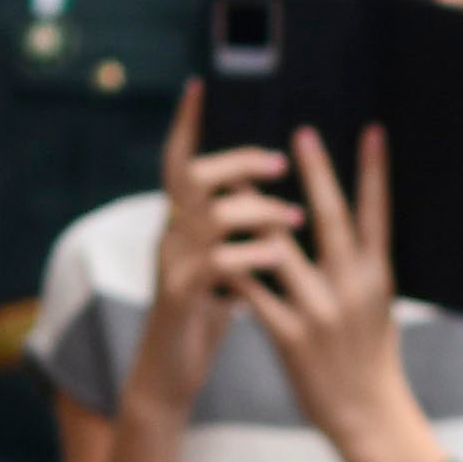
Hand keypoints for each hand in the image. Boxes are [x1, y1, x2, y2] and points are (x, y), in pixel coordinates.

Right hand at [129, 80, 278, 408]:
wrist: (167, 375)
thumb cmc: (200, 320)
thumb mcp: (219, 268)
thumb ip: (234, 234)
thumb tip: (270, 204)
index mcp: (179, 225)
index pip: (177, 163)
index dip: (185, 125)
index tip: (196, 86)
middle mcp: (168, 236)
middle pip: (193, 178)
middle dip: (238, 163)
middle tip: (281, 166)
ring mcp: (171, 265)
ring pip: (211, 216)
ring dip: (258, 210)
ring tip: (295, 220)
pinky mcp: (180, 297)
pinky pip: (219, 262)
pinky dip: (253, 252)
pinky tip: (279, 254)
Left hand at [229, 123, 432, 461]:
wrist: (366, 415)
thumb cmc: (371, 355)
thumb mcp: (379, 305)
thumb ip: (362, 265)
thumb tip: (350, 222)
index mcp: (378, 277)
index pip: (378, 214)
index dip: (374, 172)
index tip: (371, 131)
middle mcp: (352, 288)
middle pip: (332, 219)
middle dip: (316, 174)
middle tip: (301, 133)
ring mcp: (320, 312)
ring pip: (282, 249)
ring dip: (256, 214)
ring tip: (238, 182)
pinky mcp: (290, 337)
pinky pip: (255, 291)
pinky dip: (235, 267)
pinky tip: (217, 248)